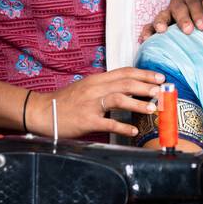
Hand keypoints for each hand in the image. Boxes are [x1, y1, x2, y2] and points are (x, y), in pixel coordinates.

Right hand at [39, 68, 164, 138]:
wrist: (41, 111)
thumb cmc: (66, 101)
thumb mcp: (86, 88)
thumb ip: (105, 87)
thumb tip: (129, 89)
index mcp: (97, 80)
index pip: (124, 72)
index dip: (144, 73)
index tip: (159, 77)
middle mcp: (95, 89)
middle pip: (125, 83)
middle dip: (146, 86)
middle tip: (162, 91)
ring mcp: (90, 104)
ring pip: (118, 99)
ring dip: (137, 103)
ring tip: (152, 109)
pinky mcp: (86, 120)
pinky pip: (107, 123)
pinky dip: (122, 127)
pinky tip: (133, 131)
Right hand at [139, 0, 202, 40]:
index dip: (196, 10)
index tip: (201, 25)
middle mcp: (179, 3)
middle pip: (177, 6)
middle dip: (182, 18)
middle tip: (188, 31)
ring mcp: (167, 14)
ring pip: (162, 14)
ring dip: (161, 22)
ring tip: (161, 31)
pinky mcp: (158, 27)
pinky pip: (149, 26)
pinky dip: (147, 31)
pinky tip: (145, 39)